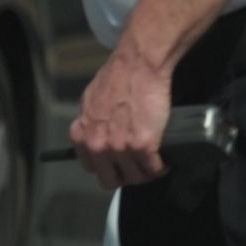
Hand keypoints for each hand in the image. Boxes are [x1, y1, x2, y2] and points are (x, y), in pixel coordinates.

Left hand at [71, 48, 171, 189]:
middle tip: (135, 168)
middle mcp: (98, 146)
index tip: (116, 164)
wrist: (138, 65)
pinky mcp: (144, 146)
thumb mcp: (89, 101)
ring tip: (152, 165)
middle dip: (124, 176)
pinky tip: (163, 162)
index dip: (106, 167)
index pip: (91, 168)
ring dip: (144, 173)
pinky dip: (160, 168)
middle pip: (111, 180)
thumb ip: (90, 124)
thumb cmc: (117, 76)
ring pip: (135, 178)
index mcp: (82, 136)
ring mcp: (121, 148)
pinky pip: (153, 168)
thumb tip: (96, 134)